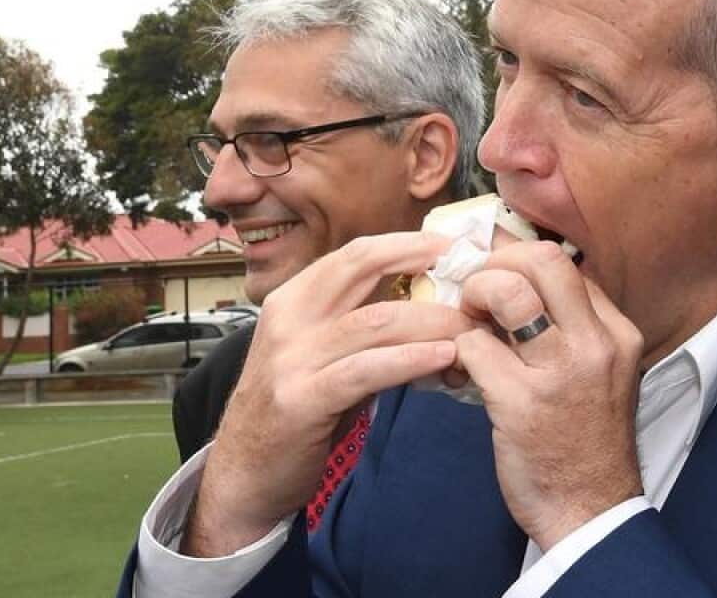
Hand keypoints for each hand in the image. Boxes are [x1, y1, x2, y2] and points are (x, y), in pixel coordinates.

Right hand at [182, 233, 477, 555]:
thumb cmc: (297, 410)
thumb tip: (428, 303)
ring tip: (471, 327)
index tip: (450, 244)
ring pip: (375, 321)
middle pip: (361, 268)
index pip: (353, 254)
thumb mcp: (323, 354)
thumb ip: (361, 325)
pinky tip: (444, 358)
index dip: (405, 243)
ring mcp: (292, 358)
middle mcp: (288, 318)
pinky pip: (367, 370)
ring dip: (432, 321)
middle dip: (422, 263)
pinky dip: (411, 360)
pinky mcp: (303, 399)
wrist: (244, 473)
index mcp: (293, 299)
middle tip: (471, 273)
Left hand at [455, 241, 645, 549]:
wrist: (591, 512)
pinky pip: (474, 346)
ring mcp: (561, 372)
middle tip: (473, 289)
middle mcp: (596, 344)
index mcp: (616, 334)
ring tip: (465, 322)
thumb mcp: (599, 375)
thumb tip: (514, 285)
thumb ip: (568, 330)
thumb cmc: (585, 444)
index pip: (564, 264)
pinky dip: (457, 349)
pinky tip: (458, 367)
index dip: (517, 259)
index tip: (493, 270)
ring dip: (472, 297)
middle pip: (541, 261)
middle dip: (495, 264)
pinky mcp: (522, 403)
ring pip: (506, 291)